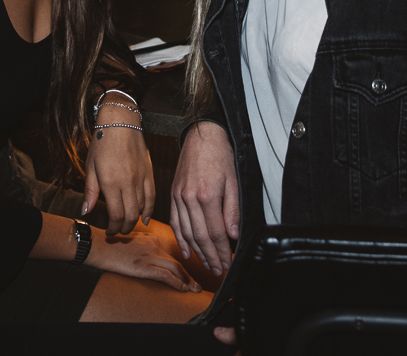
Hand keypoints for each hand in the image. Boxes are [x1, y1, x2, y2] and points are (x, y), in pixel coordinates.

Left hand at [82, 100, 153, 235]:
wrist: (121, 123)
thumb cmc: (102, 143)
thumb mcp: (91, 167)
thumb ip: (90, 192)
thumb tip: (86, 212)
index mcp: (111, 182)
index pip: (115, 215)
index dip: (112, 228)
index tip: (108, 232)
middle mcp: (128, 183)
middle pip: (130, 216)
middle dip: (123, 229)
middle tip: (117, 232)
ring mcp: (141, 178)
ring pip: (141, 208)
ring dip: (134, 221)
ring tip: (126, 225)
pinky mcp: (149, 173)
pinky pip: (152, 197)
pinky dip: (149, 210)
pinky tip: (144, 219)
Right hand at [86, 223, 200, 292]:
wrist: (97, 246)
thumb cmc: (110, 246)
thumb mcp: (132, 241)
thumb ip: (145, 246)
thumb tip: (153, 257)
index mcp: (152, 238)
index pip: (173, 253)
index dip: (184, 265)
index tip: (190, 274)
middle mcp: (154, 245)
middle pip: (178, 262)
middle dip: (189, 275)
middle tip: (197, 286)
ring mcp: (150, 256)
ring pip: (176, 269)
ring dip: (188, 281)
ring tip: (194, 290)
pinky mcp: (144, 266)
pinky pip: (166, 276)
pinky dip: (177, 283)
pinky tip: (184, 289)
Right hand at [170, 121, 239, 275]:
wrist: (202, 135)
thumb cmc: (220, 155)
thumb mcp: (233, 181)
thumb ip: (232, 209)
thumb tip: (233, 234)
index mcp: (207, 195)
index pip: (215, 232)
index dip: (222, 251)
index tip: (227, 263)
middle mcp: (189, 198)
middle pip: (200, 236)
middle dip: (210, 256)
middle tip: (218, 270)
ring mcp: (178, 197)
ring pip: (186, 232)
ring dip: (197, 252)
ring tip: (207, 264)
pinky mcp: (173, 194)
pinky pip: (175, 221)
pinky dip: (180, 239)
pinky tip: (187, 251)